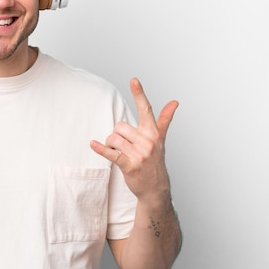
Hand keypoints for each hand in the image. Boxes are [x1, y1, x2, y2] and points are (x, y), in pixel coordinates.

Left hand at [90, 78, 177, 202]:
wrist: (155, 188)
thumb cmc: (155, 160)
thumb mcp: (160, 139)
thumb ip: (164, 119)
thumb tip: (174, 102)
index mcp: (153, 133)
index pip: (146, 109)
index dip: (139, 94)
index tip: (134, 80)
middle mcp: (148, 141)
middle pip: (120, 126)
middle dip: (117, 135)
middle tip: (125, 146)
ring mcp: (139, 154)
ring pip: (113, 138)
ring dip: (111, 145)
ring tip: (120, 153)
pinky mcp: (130, 165)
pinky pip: (111, 153)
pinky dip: (101, 149)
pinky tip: (93, 145)